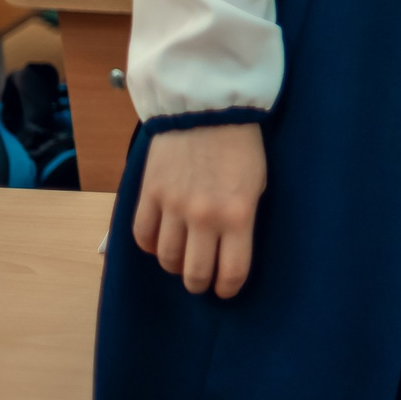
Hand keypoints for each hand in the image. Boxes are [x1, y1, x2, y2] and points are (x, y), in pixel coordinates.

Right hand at [133, 121, 266, 298]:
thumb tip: (231, 249)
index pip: (231, 271)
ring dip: (175, 265)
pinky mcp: (148, 194)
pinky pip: (142, 236)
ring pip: (166, 259)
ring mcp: (172, 206)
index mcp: (238, 215)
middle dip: (199, 283)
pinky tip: (160, 242)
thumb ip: (243, 218)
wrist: (208, 109)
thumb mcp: (257, 184)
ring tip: (182, 260)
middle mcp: (204, 217)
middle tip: (201, 280)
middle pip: (194, 272)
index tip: (225, 291)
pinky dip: (151, 245)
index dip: (227, 288)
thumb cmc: (242, 146)